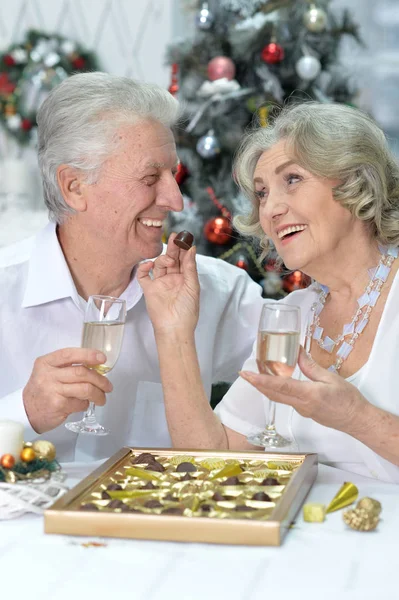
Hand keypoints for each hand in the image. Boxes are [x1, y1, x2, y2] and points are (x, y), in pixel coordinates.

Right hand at [23, 348, 112, 432]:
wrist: (26, 411)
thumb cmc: (42, 390)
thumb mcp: (48, 372)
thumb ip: (67, 366)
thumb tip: (95, 367)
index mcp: (46, 362)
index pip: (69, 354)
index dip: (88, 355)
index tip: (102, 358)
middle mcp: (48, 375)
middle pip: (81, 373)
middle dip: (100, 379)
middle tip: (107, 385)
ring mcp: (52, 390)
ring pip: (85, 389)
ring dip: (98, 394)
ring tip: (101, 398)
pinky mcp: (58, 405)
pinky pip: (81, 403)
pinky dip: (86, 404)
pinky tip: (84, 404)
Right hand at [137, 232, 199, 334]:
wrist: (175, 327)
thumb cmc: (187, 310)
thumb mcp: (193, 286)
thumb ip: (191, 267)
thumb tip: (192, 249)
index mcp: (185, 278)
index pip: (184, 260)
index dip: (184, 249)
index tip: (185, 238)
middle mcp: (172, 279)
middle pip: (171, 259)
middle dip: (173, 248)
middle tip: (175, 237)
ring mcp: (160, 284)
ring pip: (159, 265)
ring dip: (163, 259)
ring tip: (168, 261)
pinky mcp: (149, 289)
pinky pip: (143, 276)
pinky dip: (143, 268)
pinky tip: (148, 264)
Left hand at [239, 347, 369, 434]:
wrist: (357, 420)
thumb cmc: (348, 399)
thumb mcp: (331, 378)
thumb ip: (311, 366)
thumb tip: (297, 351)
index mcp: (309, 395)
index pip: (280, 386)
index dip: (262, 380)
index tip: (248, 375)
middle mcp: (301, 405)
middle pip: (273, 394)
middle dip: (256, 384)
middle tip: (243, 373)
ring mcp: (301, 410)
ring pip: (278, 398)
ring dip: (264, 387)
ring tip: (254, 375)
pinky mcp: (304, 412)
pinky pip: (285, 400)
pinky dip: (276, 391)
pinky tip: (273, 382)